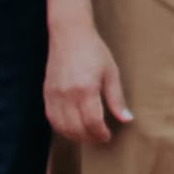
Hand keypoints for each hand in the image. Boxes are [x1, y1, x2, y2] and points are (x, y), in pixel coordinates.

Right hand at [45, 17, 130, 146]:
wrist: (69, 34)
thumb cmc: (94, 51)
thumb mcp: (111, 73)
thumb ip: (116, 99)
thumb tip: (127, 119)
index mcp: (86, 89)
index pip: (92, 122)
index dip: (100, 134)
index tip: (107, 136)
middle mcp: (67, 95)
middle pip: (76, 128)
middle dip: (89, 138)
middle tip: (99, 138)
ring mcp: (54, 95)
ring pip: (62, 127)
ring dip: (75, 136)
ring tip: (87, 136)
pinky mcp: (47, 93)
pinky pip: (51, 119)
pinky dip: (61, 128)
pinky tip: (71, 128)